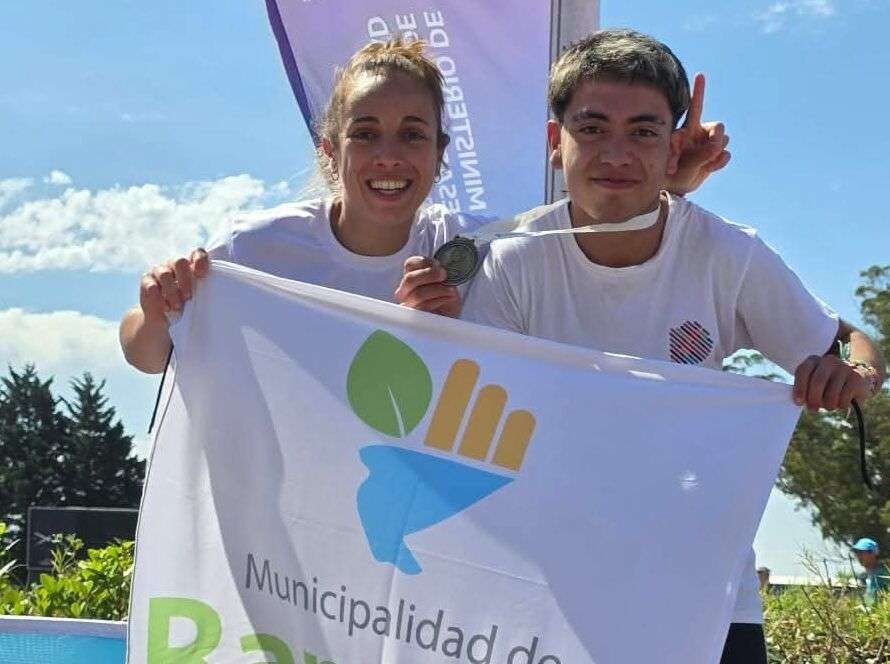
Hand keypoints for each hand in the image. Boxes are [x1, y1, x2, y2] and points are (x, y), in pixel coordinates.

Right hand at [139, 248, 209, 323]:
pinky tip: (166, 309)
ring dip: (172, 291)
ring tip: (178, 307)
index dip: (200, 260)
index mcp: (191, 265)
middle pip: (179, 261)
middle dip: (185, 279)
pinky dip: (159, 298)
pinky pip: (151, 286)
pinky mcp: (147, 282)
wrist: (166, 320)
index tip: (201, 275)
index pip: (197, 253)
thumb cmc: (188, 307)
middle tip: (189, 297)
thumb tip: (222, 299)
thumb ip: (207, 293)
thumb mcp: (199, 300)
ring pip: (165, 274)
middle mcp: (174, 265)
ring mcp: (159, 271)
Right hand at [394, 256, 461, 317]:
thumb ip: (440, 271)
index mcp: (410, 276)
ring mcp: (407, 305)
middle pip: (410, 279)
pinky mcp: (414, 317)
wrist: (450, 315)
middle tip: (444, 275)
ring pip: (417, 294)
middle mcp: (404, 290)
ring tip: (451, 290)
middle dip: (429, 275)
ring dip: (438, 290)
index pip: (410, 264)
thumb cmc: (445, 296)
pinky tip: (447, 298)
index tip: (440, 265)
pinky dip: (439, 300)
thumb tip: (440, 268)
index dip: (426, 262)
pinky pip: (424, 307)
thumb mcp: (444, 280)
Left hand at [667, 73, 730, 195]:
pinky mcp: (715, 155)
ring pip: (723, 141)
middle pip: (718, 127)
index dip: (699, 91)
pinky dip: (716, 164)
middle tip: (707, 152)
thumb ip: (700, 156)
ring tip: (698, 164)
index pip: (696, 108)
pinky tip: (705, 169)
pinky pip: (724, 156)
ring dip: (714, 154)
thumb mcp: (682, 167)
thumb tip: (720, 148)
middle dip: (716, 139)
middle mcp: (698, 133)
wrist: (677, 187)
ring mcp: (708, 144)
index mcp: (686, 129)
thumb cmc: (672, 176)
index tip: (701, 75)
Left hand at [793, 354, 873, 410]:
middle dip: (813, 398)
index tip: (798, 402)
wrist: (857, 379)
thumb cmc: (828, 385)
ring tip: (829, 406)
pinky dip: (841, 405)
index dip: (800, 388)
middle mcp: (828, 361)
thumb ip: (804, 389)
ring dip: (828, 404)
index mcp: (813, 360)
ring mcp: (844, 368)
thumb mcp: (813, 384)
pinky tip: (841, 402)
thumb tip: (799, 401)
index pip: (803, 371)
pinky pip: (844, 397)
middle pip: (817, 381)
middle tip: (813, 409)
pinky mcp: (857, 378)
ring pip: (832, 392)